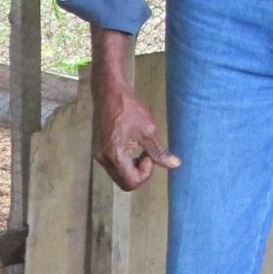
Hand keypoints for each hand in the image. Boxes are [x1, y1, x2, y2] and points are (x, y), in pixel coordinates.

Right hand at [89, 26, 180, 190]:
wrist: (109, 91)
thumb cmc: (128, 108)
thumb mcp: (148, 130)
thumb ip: (159, 152)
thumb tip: (174, 165)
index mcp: (115, 155)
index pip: (131, 182)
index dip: (145, 174)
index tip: (149, 156)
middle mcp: (103, 158)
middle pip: (124, 182)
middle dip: (138, 173)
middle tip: (146, 155)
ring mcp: (98, 154)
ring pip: (118, 175)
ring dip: (131, 168)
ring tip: (139, 148)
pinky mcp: (98, 149)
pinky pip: (113, 165)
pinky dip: (124, 161)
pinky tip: (131, 145)